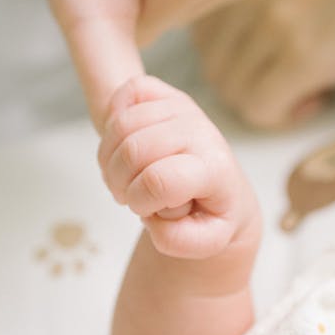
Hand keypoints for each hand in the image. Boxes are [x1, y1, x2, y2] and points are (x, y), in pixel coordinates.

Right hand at [98, 75, 256, 258]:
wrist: (222, 193)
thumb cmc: (210, 216)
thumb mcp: (205, 243)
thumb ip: (180, 241)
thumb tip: (157, 217)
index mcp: (214, 168)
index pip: (158, 180)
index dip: (140, 202)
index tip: (148, 211)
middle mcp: (201, 131)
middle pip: (132, 151)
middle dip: (120, 183)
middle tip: (129, 197)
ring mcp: (184, 108)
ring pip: (122, 125)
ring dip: (111, 159)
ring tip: (126, 177)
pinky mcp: (167, 94)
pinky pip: (127, 91)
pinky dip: (114, 119)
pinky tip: (123, 145)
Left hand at [192, 0, 334, 127]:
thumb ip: (252, 2)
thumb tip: (220, 53)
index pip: (200, 34)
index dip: (234, 55)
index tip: (270, 57)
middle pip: (213, 67)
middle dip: (249, 82)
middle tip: (292, 76)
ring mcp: (272, 19)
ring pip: (233, 93)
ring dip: (271, 100)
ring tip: (311, 82)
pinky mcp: (301, 53)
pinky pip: (261, 110)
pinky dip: (287, 115)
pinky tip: (319, 95)